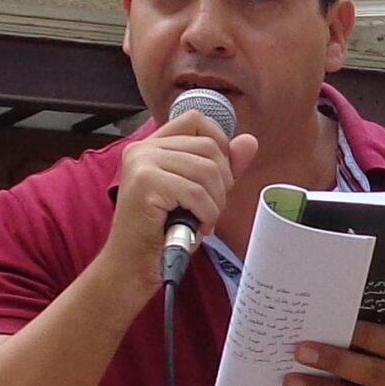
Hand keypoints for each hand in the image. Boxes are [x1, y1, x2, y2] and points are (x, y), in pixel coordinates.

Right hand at [100, 109, 257, 299]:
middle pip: (209, 147)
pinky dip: (206, 213)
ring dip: (215, 203)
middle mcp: (144, 148)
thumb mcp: (201, 194)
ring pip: (207, 170)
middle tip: (210, 209)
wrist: (135, 265)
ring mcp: (142, 162)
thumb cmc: (165, 232)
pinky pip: (196, 191)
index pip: (197, 120)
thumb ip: (223, 167)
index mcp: (154, 145)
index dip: (219, 146)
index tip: (218, 178)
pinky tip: (196, 227)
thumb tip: (249, 141)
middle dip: (222, 183)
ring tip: (202, 220)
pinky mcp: (144, 182)